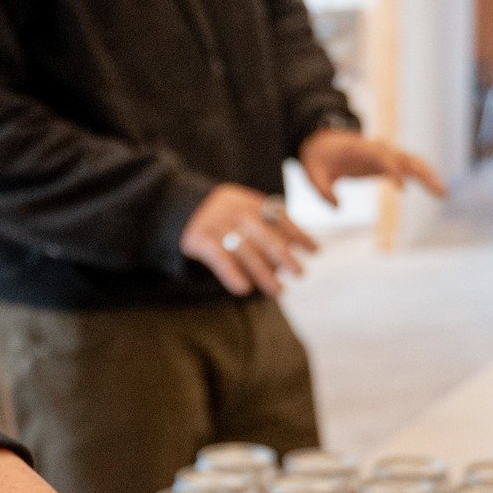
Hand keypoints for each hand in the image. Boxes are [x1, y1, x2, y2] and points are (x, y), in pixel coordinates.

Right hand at [179, 183, 318, 297]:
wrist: (177, 205)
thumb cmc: (224, 217)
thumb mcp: (245, 212)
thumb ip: (270, 227)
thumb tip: (302, 251)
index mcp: (249, 201)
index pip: (279, 217)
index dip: (299, 233)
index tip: (315, 251)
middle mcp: (234, 210)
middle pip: (264, 235)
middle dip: (285, 255)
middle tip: (300, 273)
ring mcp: (216, 224)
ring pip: (245, 251)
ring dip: (264, 273)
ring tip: (279, 291)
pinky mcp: (199, 238)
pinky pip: (219, 258)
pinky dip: (231, 274)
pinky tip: (244, 289)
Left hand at [299, 127, 447, 205]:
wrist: (323, 140)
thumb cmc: (319, 156)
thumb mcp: (312, 171)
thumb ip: (322, 189)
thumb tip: (337, 208)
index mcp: (359, 149)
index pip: (380, 157)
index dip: (392, 170)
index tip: (402, 187)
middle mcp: (376, 149)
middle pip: (403, 157)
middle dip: (421, 172)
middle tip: (438, 190)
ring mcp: (384, 154)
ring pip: (412, 161)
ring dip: (428, 175)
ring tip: (443, 194)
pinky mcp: (387, 162)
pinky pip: (410, 168)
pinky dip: (424, 177)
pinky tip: (438, 191)